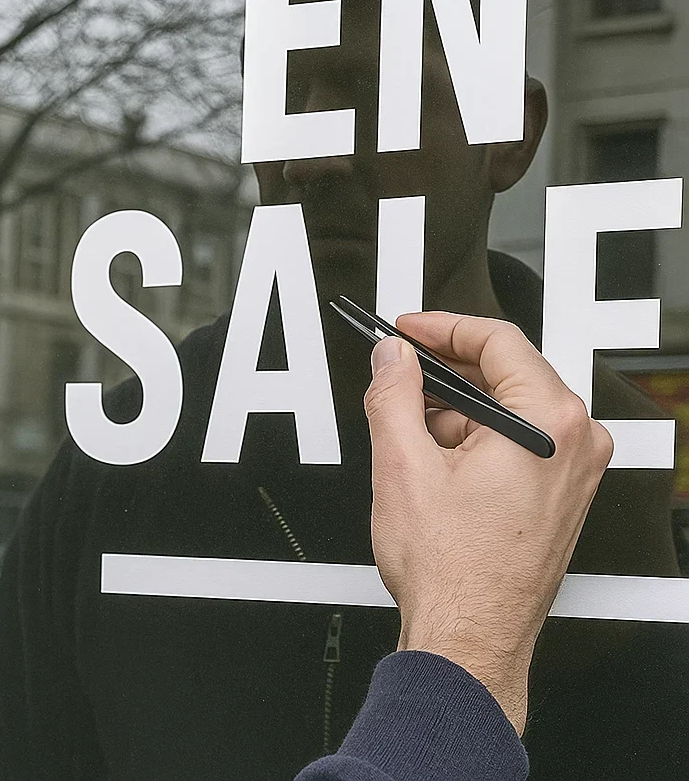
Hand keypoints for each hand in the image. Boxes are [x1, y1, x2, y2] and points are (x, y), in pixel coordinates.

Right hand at [363, 313, 612, 734]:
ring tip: (408, 424)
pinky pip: (519, 440)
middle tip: (399, 370)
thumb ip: (392, 391)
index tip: (408, 331)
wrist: (469, 639)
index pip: (498, 341)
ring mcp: (574, 472)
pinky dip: (474, 436)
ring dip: (456, 407)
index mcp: (549, 424)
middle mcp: (576, 443)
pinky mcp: (561, 495)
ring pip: (509, 408)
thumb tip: (391, 356)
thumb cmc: (451, 572)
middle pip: (507, 372)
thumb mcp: (401, 463)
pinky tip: (434, 454)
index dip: (441, 328)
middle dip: (444, 370)